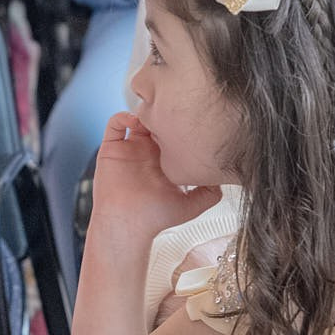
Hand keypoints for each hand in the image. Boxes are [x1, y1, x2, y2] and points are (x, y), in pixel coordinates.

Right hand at [92, 111, 221, 240]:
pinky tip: (135, 121)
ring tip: (154, 114)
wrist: (129, 224)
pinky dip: (124, 116)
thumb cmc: (156, 218)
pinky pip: (115, 123)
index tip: (189, 122)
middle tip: (172, 112)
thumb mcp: (191, 205)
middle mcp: (147, 152)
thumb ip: (210, 193)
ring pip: (137, 117)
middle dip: (163, 114)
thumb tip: (222, 178)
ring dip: (145, 111)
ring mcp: (129, 148)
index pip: (173, 133)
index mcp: (164, 160)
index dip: (180, 125)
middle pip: (156, 121)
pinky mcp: (112, 148)